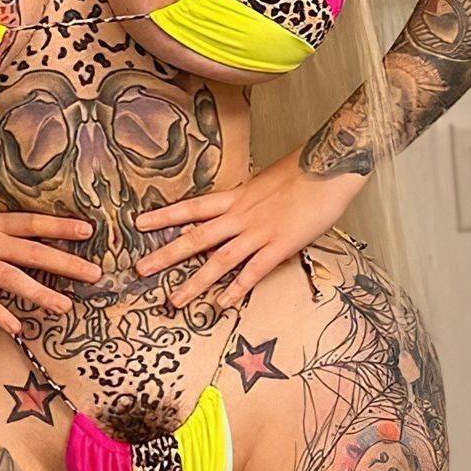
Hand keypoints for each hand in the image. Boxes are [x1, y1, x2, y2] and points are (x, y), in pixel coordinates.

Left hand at [130, 148, 367, 310]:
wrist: (330, 166)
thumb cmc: (305, 170)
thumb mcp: (268, 180)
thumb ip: (252, 197)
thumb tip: (243, 205)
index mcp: (238, 196)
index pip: (193, 206)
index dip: (165, 215)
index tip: (140, 224)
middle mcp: (241, 215)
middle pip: (196, 237)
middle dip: (166, 254)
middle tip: (140, 269)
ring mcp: (259, 232)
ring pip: (219, 261)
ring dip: (195, 282)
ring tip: (174, 300)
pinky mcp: (280, 246)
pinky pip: (253, 272)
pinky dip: (236, 289)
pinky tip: (221, 304)